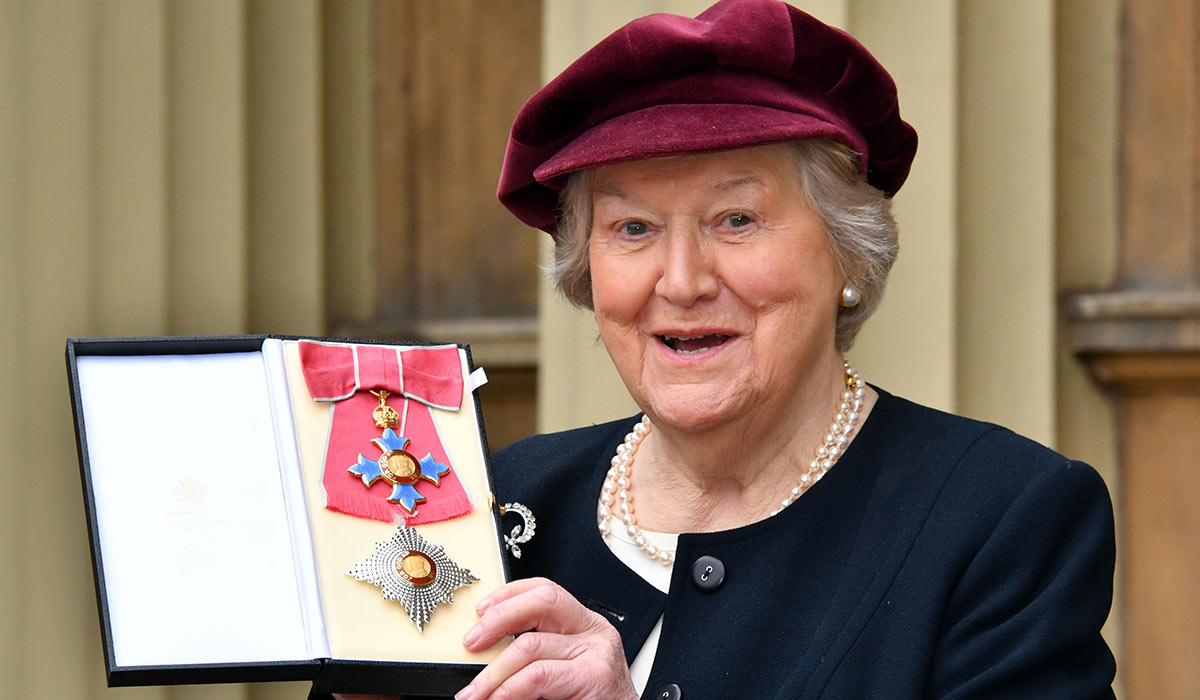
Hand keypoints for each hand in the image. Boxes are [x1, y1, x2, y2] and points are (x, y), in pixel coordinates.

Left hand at [455, 577, 638, 699]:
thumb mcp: (562, 670)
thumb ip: (534, 655)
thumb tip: (485, 651)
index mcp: (585, 626)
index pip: (545, 590)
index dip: (509, 595)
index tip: (480, 612)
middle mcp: (595, 634)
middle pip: (542, 602)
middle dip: (499, 619)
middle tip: (471, 643)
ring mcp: (597, 656)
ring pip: (531, 646)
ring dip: (493, 673)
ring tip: (475, 693)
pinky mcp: (594, 679)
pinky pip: (538, 676)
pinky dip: (509, 689)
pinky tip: (496, 699)